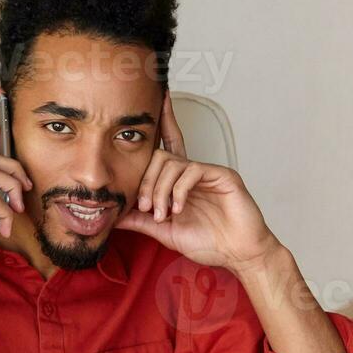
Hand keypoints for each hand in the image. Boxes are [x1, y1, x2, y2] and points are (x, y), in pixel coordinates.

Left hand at [113, 91, 280, 268]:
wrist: (238, 254)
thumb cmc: (209, 243)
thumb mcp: (165, 232)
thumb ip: (141, 221)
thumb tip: (114, 216)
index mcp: (180, 182)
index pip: (167, 147)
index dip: (163, 121)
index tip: (158, 97)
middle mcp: (193, 172)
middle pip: (160, 156)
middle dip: (147, 182)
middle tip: (146, 207)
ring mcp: (208, 172)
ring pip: (172, 163)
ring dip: (161, 190)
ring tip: (163, 214)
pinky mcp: (223, 175)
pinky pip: (192, 170)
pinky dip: (179, 190)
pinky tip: (178, 208)